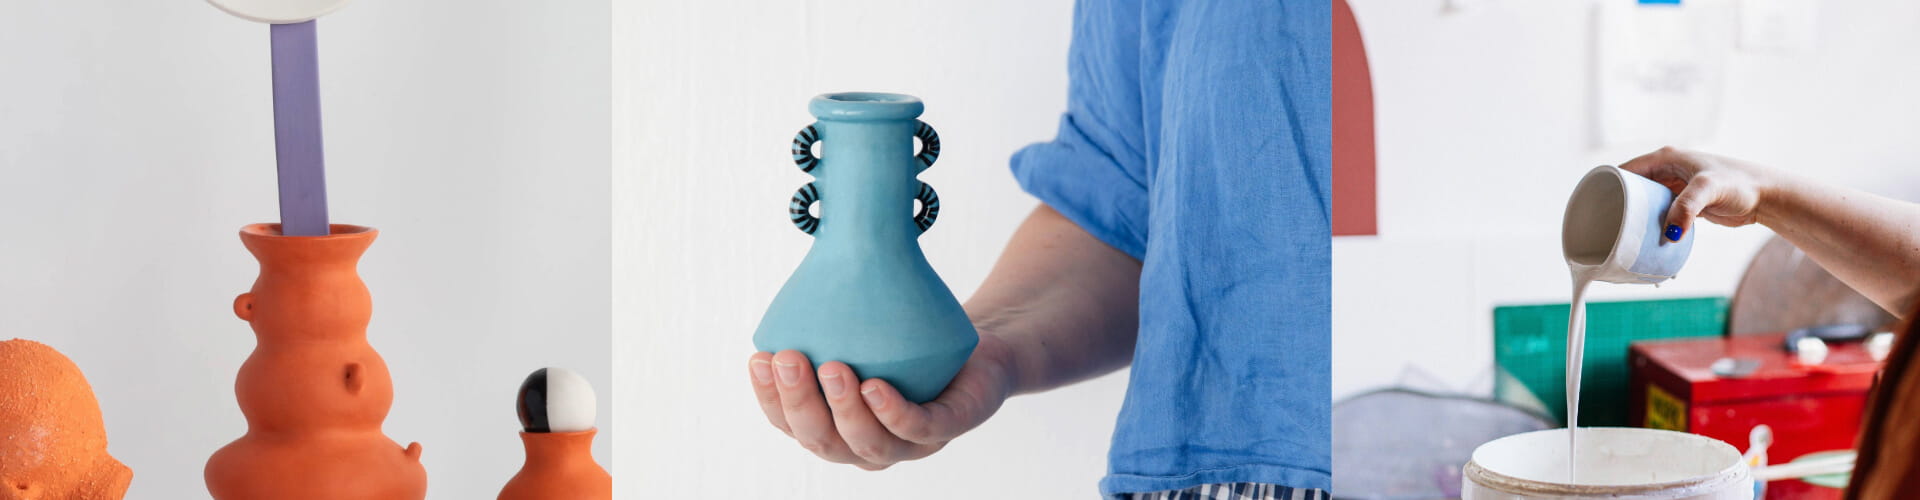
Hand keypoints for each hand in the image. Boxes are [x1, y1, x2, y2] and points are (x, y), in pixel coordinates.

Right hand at [747, 332, 1016, 469]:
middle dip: (801, 402)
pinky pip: (920, 427)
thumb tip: (801, 254)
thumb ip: (828, 316)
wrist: (980, 346)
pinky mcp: (951, 428)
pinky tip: (876, 387)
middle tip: (791, 358)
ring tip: (833, 367)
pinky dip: (894, 413)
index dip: (770, 399)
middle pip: (824, 441)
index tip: (759, 358)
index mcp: (836, 428)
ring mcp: (911, 444)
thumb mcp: (863, 327)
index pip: (791, 424)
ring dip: (844, 409)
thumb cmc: (910, 339)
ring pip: (870, 444)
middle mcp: (867, 445)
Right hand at [1618, 147, 1780, 240]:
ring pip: (1644, 202)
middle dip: (1620, 205)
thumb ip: (1686, 207)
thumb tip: (1670, 233)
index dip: (1608, 185)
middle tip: (1608, 226)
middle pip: (1631, 188)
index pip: (1625, 170)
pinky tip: (1646, 238)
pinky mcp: (1683, 203)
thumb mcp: (1708, 190)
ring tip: (1623, 235)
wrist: (1766, 196)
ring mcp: (1675, 187)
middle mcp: (1667, 170)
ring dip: (1636, 217)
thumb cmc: (1740, 184)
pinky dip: (1651, 224)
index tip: (1595, 205)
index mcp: (1665, 158)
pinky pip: (1659, 213)